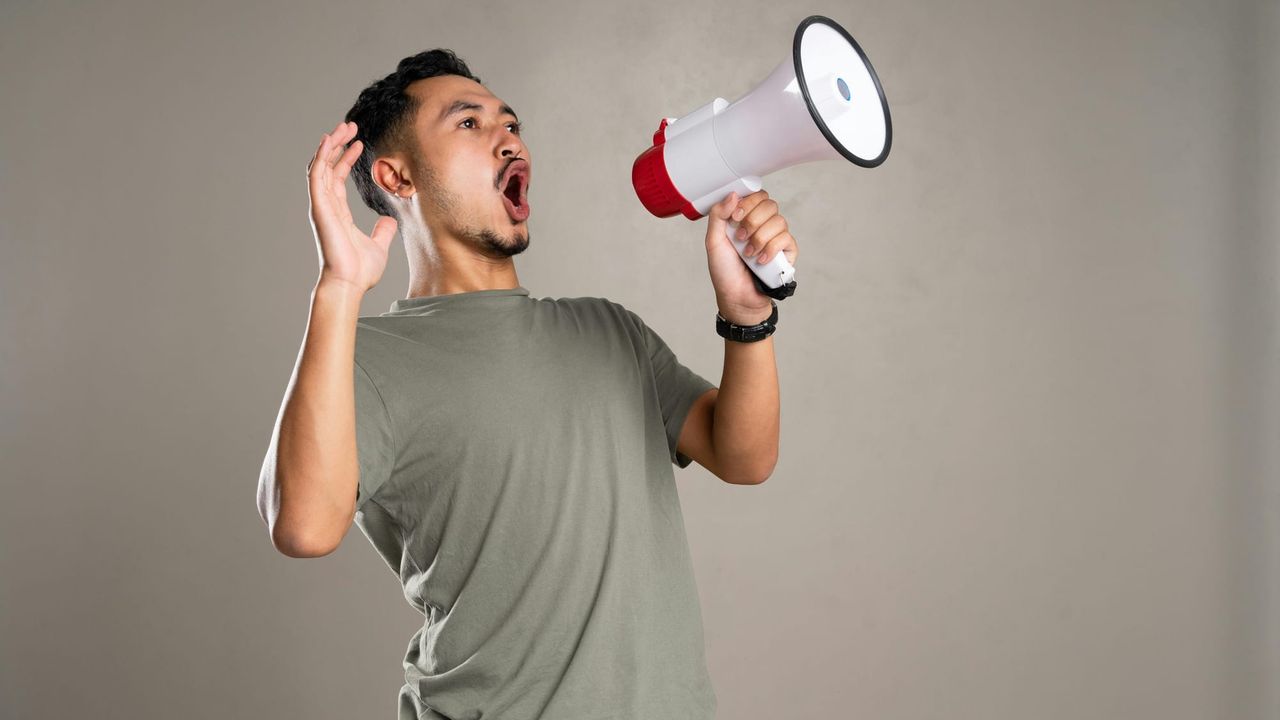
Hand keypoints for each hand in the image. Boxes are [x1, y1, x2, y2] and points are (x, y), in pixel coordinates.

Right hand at [307, 120, 397, 293]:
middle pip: (328, 166)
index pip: (338, 177)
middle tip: (349, 126)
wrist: (350, 283)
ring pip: (321, 166)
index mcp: (338, 212)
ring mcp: (321, 206)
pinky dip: (320, 156)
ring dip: (330, 145)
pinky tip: (328, 140)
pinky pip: (316, 176)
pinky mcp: (319, 207)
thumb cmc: (360, 270)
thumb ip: (382, 232)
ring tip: (342, 127)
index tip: (358, 143)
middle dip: (337, 144)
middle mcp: (326, 206)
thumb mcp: (378, 245)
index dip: (346, 158)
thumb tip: (388, 221)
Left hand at [703, 189, 798, 324]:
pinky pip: (786, 239)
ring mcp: (776, 237)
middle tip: (740, 238)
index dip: (747, 202)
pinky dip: (771, 250)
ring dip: (759, 238)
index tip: (735, 216)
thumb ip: (718, 215)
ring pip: (778, 221)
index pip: (756, 195)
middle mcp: (762, 225)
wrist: (736, 297)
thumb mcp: (713, 241)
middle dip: (752, 221)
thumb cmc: (725, 272)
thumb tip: (733, 195)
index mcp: (745, 218)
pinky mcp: (786, 252)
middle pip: (769, 204)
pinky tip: (760, 261)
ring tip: (748, 254)